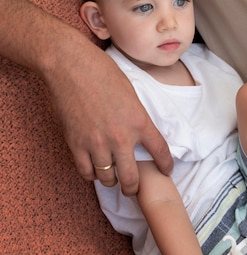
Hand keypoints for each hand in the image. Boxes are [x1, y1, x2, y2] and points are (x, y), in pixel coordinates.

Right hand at [43, 25, 172, 194]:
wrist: (71, 65)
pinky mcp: (76, 144)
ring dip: (112, 181)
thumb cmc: (101, 71)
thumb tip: (138, 131)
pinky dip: (92, 174)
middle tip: (133, 188)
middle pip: (132, 178)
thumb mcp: (130, 92)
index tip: (167, 171)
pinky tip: (94, 169)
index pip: (159, 151)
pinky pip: (86, 172)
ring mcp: (97, 143)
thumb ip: (136, 115)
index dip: (165, 165)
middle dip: (134, 187)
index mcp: (139, 120)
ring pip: (108, 178)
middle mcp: (120, 137)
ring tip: (112, 178)